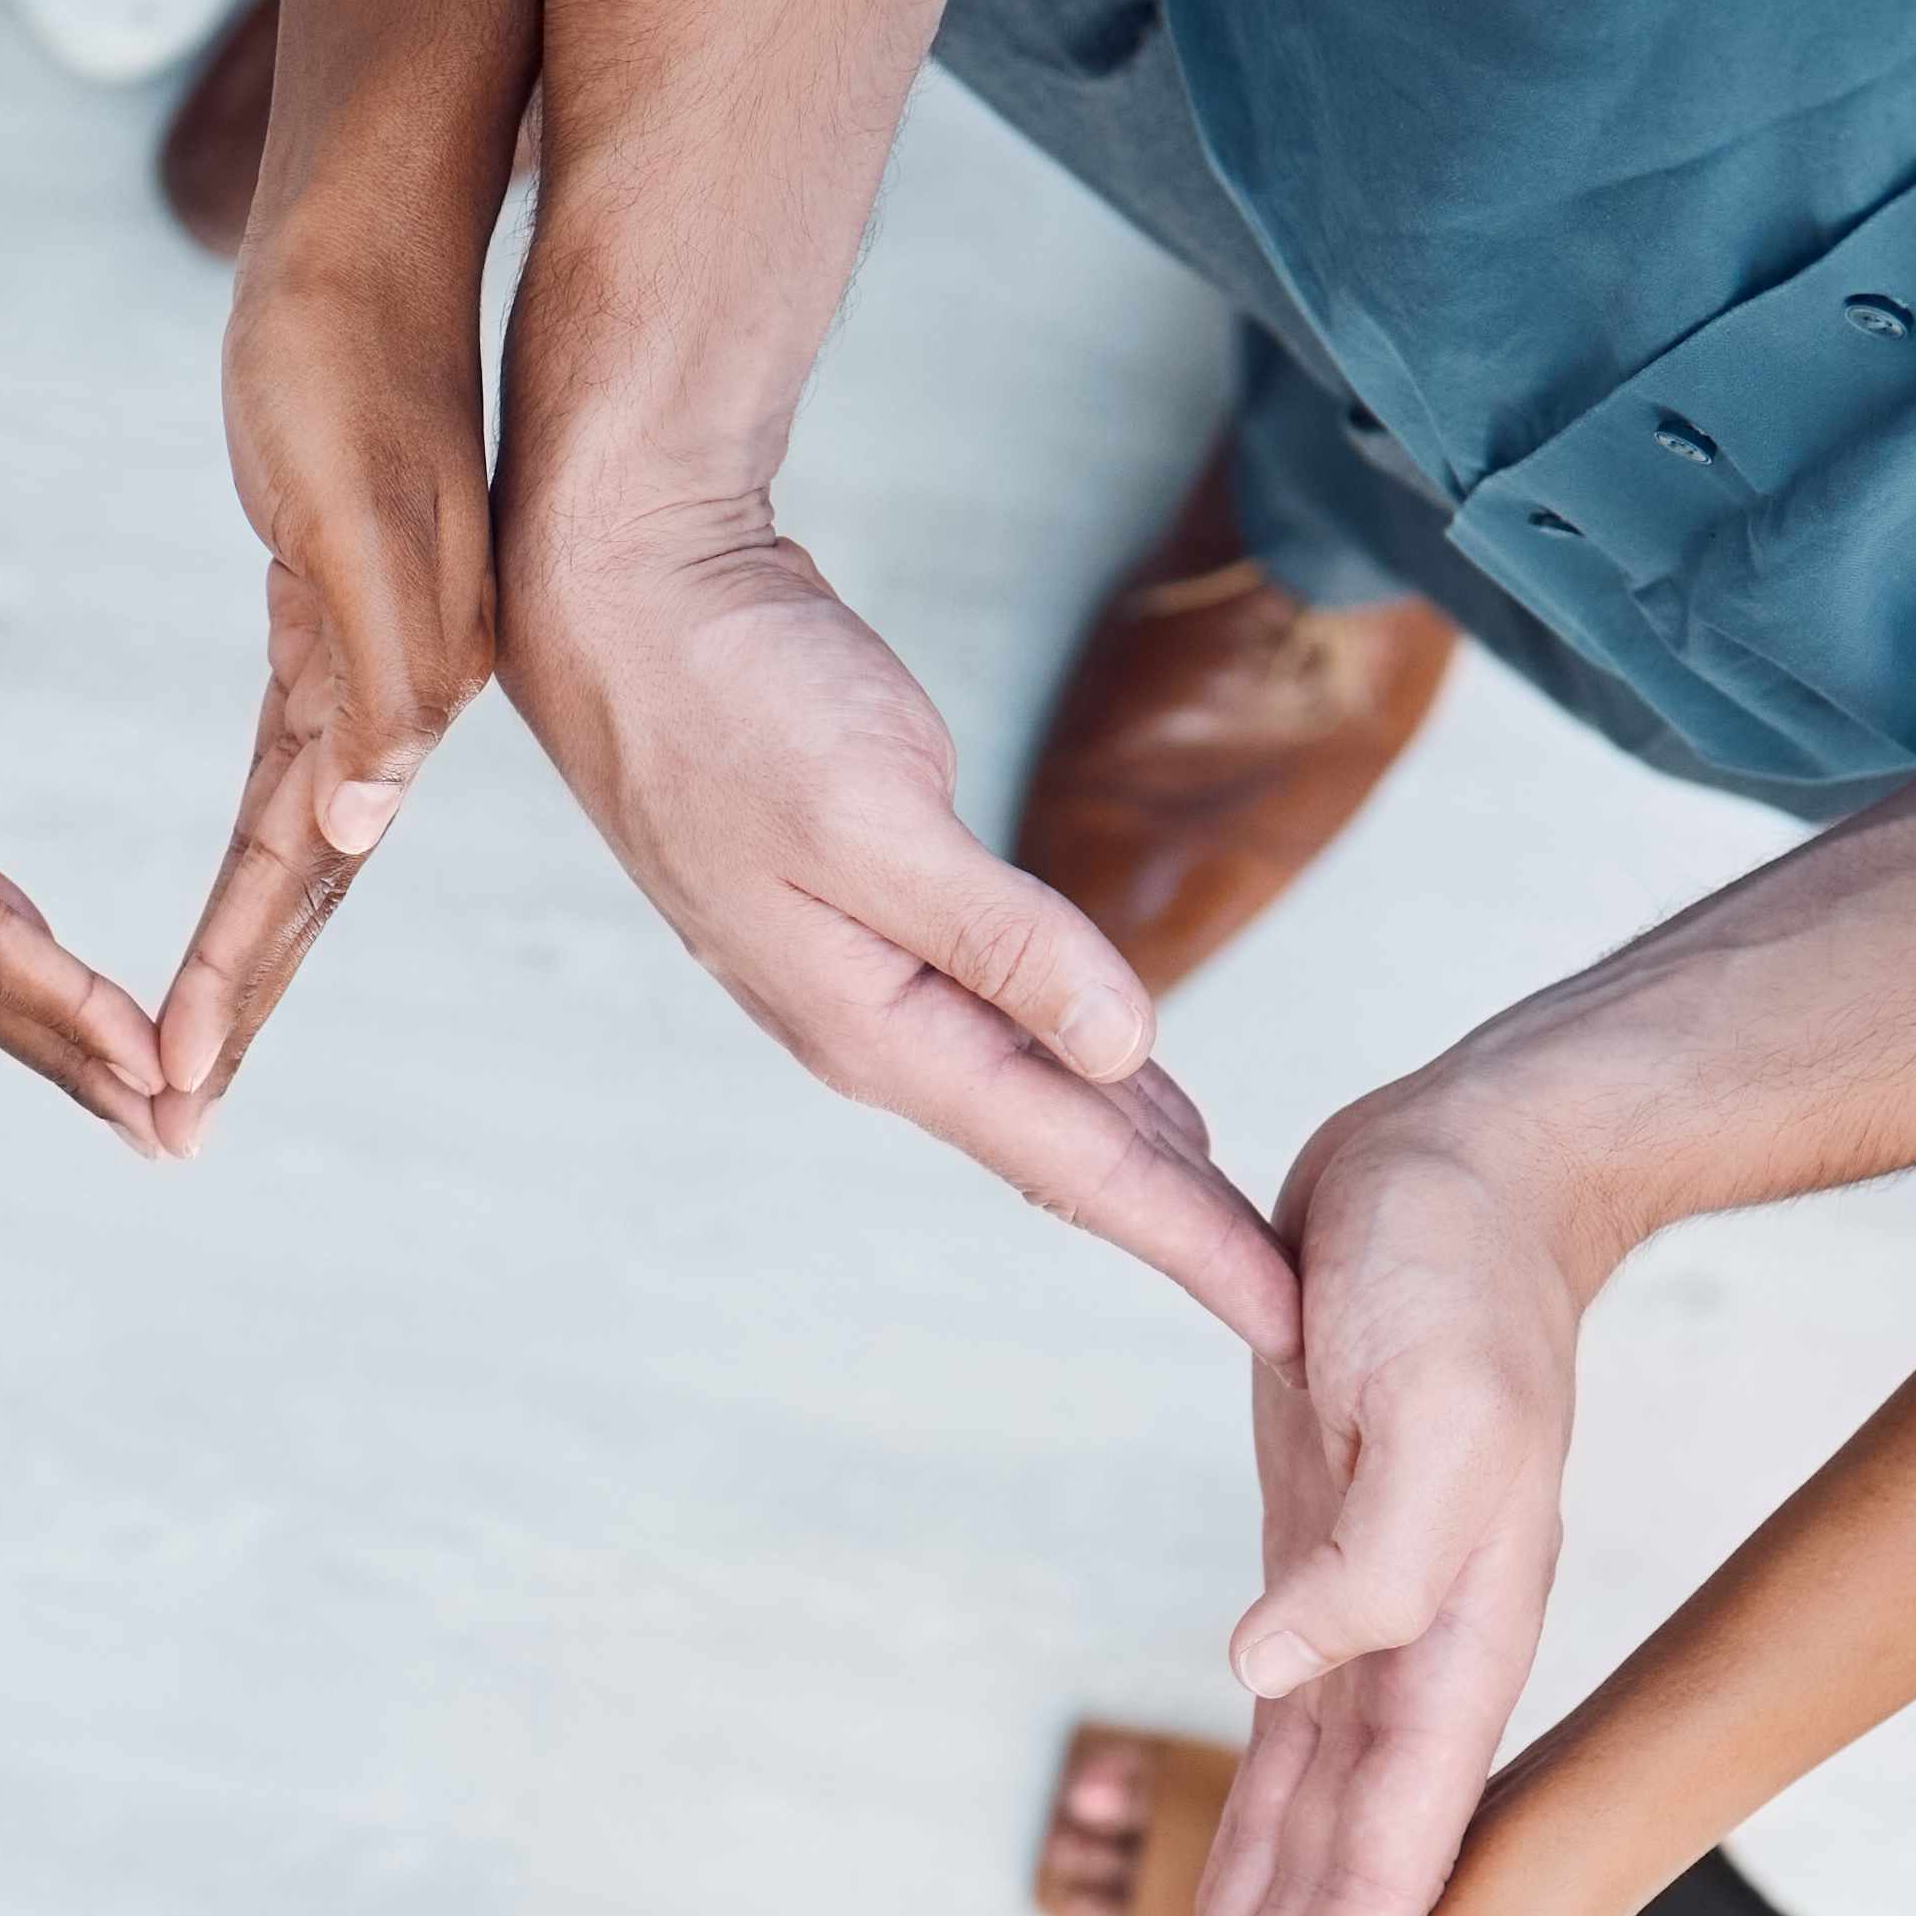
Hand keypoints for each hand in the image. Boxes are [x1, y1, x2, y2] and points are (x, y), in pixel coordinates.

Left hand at [152, 234, 500, 1126]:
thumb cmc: (342, 356)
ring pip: (300, 850)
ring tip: (192, 1059)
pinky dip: (263, 865)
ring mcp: (378, 663)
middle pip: (309, 890)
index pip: (299, 869)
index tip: (172, 1081)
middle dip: (240, 1010)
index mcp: (404, 678)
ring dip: (250, 960)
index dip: (234, 978)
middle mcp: (403, 693)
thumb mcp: (346, 509)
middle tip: (169, 1128)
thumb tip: (363, 819)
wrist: (374, 238)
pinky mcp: (336, 620)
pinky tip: (240, 913)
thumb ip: (376, 668)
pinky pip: (292, 779)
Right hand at [493, 491, 1296, 1342]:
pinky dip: (1090, 1073)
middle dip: (1180, 1224)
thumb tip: (1123, 1046)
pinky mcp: (883, 915)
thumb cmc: (728, 697)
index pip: (1067, 1160)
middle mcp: (877, 1026)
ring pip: (1036, 1097)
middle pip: (1060, 1153)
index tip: (1281, 1312)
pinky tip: (1137, 1091)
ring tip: (1234, 1219)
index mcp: (878, 1025)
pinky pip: (1010, 1027)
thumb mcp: (871, 814)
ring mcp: (874, 976)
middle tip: (1293, 1299)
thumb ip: (1001, 939)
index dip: (1185, 1239)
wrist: (623, 602)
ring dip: (1139, 1158)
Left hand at [1175, 1066, 1619, 1915]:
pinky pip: (1277, 1761)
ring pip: (1306, 1840)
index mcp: (1461, 1633)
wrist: (1466, 1170)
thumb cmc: (1452, 1264)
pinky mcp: (1316, 1589)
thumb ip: (1374, 1544)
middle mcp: (1423, 1660)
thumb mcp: (1427, 1384)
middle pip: (1345, 1880)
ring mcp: (1369, 1632)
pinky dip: (1245, 1851)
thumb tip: (1273, 1666)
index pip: (1390, 1847)